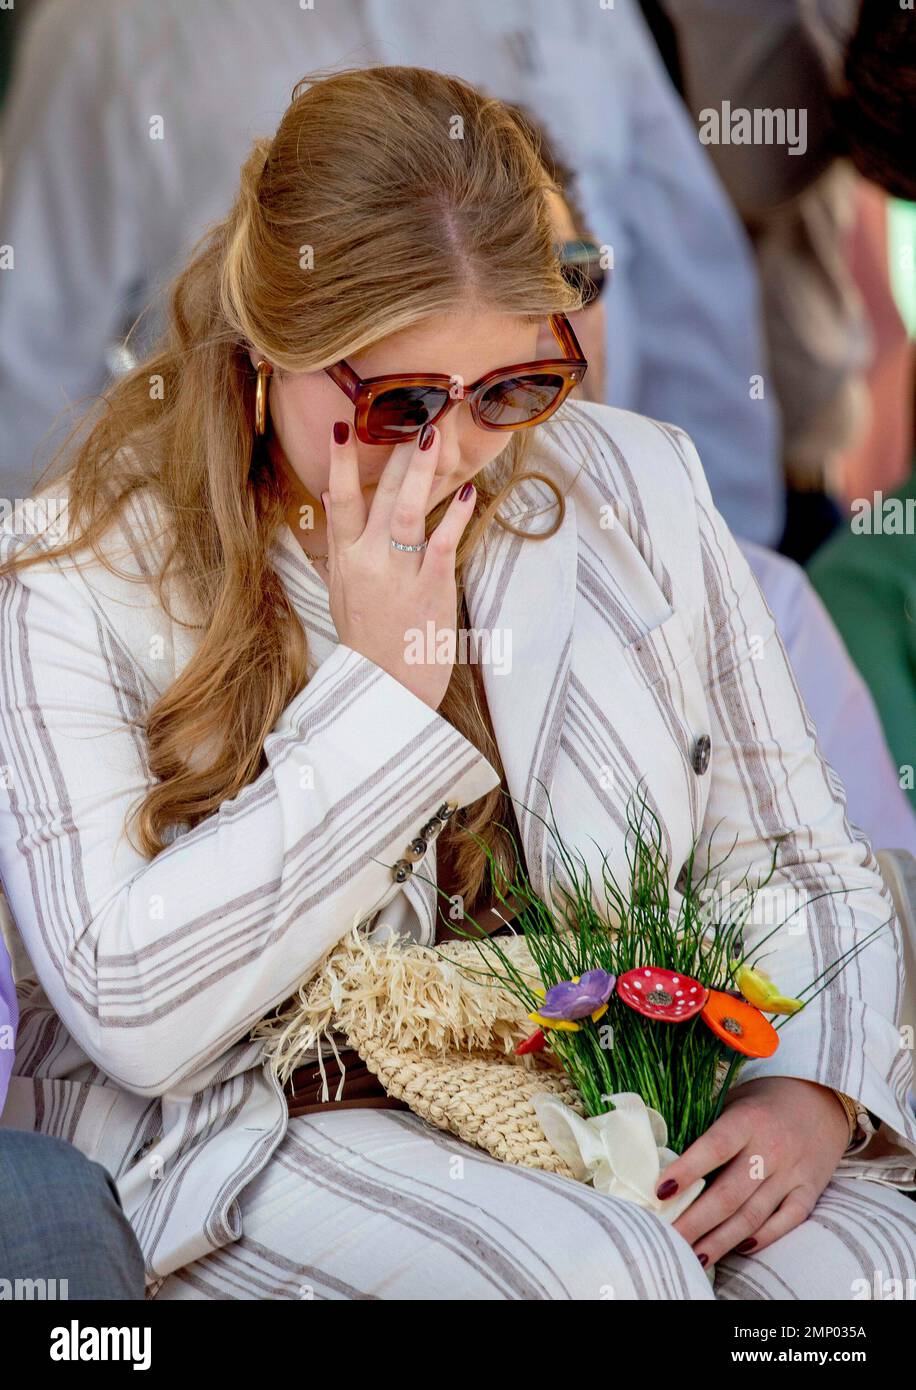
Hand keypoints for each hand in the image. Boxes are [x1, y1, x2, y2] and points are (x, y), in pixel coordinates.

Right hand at [323, 421, 475, 710]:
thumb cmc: (368, 639)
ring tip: (434, 432)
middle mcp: (368, 561)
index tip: (341, 425)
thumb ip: (341, 546)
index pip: (337, 500)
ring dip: (422, 469)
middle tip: (414, 408)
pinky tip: (466, 490)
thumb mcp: (342, 591)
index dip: (337, 462)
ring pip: (409, 510)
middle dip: (396, 449)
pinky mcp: (431, 588)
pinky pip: (443, 543)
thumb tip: (332, 501)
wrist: (386, 688)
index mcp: (345, 559)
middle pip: (380, 494)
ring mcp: (399, 574)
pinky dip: (455, 515)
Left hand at [659, 1076, 849, 1265]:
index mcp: (748, 1120)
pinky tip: (738, 1248)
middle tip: (668, 1238)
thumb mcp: (735, 1100)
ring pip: (753, 1215)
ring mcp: (793, 1173)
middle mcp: (771, 1149)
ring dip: (721, 1240)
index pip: (714, 1147)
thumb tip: (666, 1156)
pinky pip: (787, 1221)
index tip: (660, 1192)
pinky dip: (763, 1237)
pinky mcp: (810, 1191)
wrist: (822, 1098)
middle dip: (695, 1221)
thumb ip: (709, 1126)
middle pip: (729, 1194)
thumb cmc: (765, 1101)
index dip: (687, 1170)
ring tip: (693, 1256)